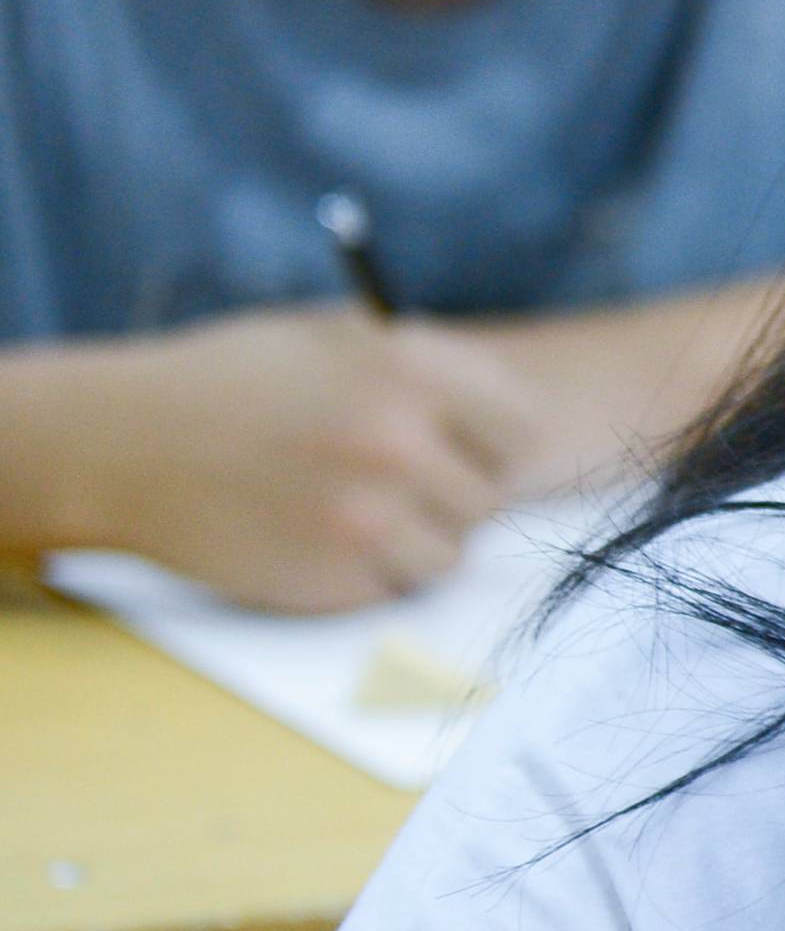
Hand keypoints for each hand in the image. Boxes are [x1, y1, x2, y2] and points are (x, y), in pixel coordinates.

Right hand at [22, 303, 550, 608]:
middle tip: (387, 486)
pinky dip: (365, 576)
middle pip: (488, 502)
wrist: (116, 442)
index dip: (493, 449)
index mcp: (408, 374)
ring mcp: (366, 518)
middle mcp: (398, 445)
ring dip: (412, 544)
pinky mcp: (332, 579)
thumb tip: (508, 408)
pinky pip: (393, 590)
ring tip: (344, 510)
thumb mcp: (331, 340)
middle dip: (448, 499)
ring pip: (448, 556)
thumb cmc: (229, 382)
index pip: (521, 434)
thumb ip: (424, 369)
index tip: (464, 454)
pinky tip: (310, 537)